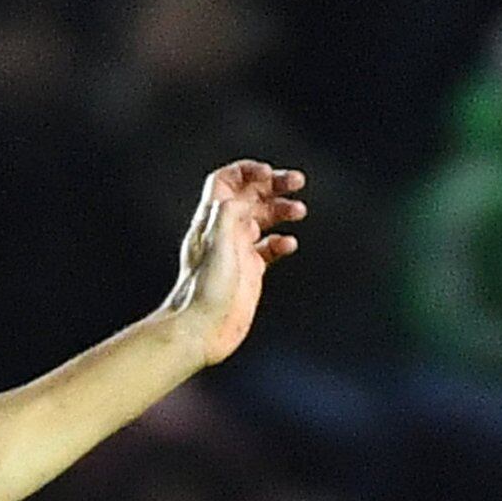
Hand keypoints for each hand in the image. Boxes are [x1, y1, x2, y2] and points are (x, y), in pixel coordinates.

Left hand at [163, 161, 306, 364]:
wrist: (201, 329)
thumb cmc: (203, 291)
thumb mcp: (216, 243)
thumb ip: (228, 214)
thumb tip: (243, 197)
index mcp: (212, 220)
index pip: (226, 181)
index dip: (247, 171)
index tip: (268, 173)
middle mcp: (225, 231)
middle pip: (250, 196)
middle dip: (274, 185)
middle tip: (297, 182)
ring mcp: (238, 251)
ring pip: (263, 219)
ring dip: (282, 210)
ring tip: (299, 212)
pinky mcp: (250, 271)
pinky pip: (269, 248)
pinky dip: (282, 242)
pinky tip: (289, 244)